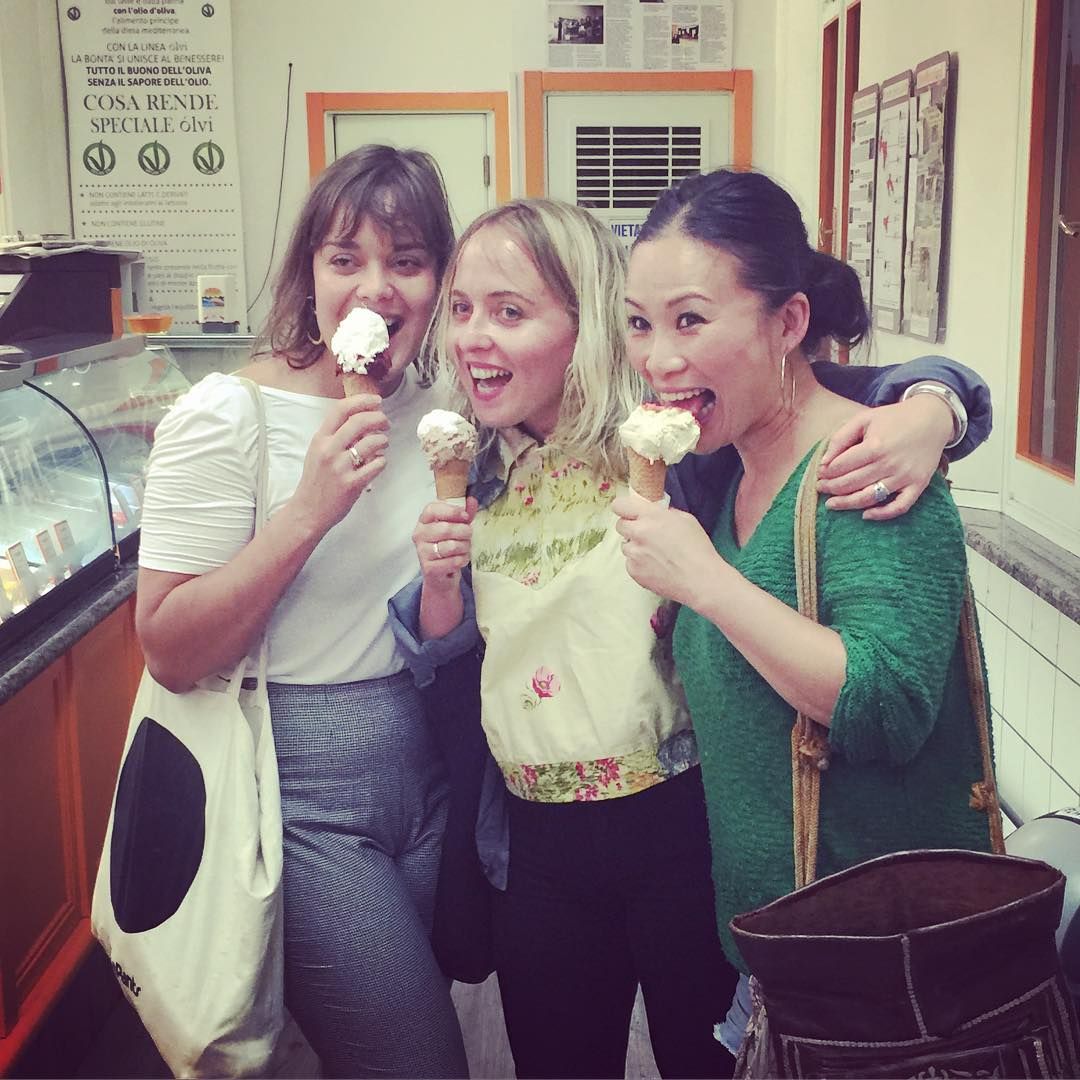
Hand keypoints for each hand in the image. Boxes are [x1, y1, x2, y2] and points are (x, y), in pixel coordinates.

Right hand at [288, 395, 388, 534]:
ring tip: (383, 443)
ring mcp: (340, 467)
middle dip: (379, 418)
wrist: (307, 511)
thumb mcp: (318, 452)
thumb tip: (363, 421)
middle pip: (359, 422)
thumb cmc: (315, 481)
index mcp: (320, 439)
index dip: (362, 401)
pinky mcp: (352, 484)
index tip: (377, 401)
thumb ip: (336, 437)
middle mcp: (329, 450)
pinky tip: (379, 462)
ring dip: (383, 440)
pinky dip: (382, 461)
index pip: (341, 410)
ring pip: (371, 443)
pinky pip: (376, 465)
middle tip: (386, 423)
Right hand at [413, 497, 478, 587]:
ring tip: (465, 548)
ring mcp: (422, 552)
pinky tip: (460, 559)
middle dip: (464, 532)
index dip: (452, 511)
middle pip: (446, 529)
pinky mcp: (429, 568)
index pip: (433, 509)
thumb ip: (464, 514)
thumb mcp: (457, 527)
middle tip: (469, 535)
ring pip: (452, 546)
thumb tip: (471, 501)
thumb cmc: (448, 545)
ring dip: (465, 547)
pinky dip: (462, 560)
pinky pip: (453, 561)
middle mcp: (419, 535)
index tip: (466, 516)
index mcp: (424, 521)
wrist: (441, 574)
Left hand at [612, 495, 721, 605]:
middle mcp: (638, 533)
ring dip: (636, 547)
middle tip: (648, 534)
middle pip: (620, 525)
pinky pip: (630, 563)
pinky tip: (656, 567)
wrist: (700, 580)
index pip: (620, 505)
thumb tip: (653, 513)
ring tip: (656, 554)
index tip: (631, 513)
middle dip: (631, 527)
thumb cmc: (697, 549)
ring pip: (626, 545)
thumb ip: (664, 513)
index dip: (625, 508)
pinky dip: (639, 564)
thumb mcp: (685, 519)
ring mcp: (634, 553)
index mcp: (650, 516)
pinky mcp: (633, 571)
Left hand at [817, 395, 952, 519]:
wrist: (932, 419)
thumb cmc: (894, 419)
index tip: (820, 473)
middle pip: (851, 484)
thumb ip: (841, 438)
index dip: (826, 472)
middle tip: (820, 488)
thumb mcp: (864, 419)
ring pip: (869, 498)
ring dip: (847, 504)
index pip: (841, 466)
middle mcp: (889, 464)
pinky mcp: (918, 485)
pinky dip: (882, 515)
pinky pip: (899, 507)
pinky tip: (866, 515)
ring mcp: (905, 476)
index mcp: (875, 446)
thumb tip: (824, 461)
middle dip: (831, 488)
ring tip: (831, 504)